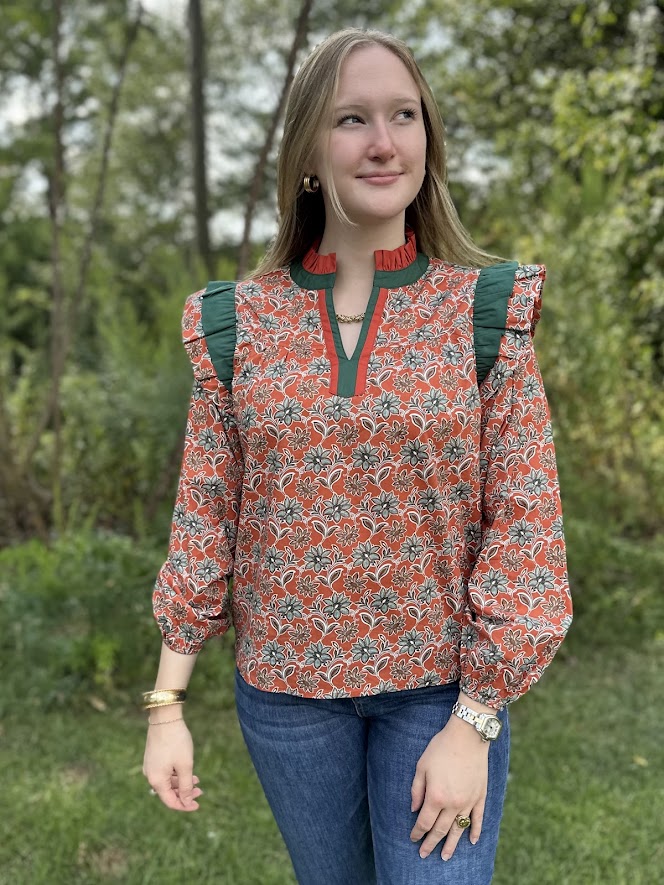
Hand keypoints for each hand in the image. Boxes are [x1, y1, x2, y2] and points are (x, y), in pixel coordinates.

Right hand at [143, 718, 202, 811]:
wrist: (165, 717)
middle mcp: (150, 775)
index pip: (170, 801)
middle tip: (201, 791)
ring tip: (197, 779)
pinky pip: (165, 772)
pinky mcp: (153, 757)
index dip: (185, 805)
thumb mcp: (185, 766)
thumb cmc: (176, 742)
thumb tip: (187, 802)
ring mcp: (150, 766)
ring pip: (167, 782)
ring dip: (181, 783)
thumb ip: (186, 786)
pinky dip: (176, 774)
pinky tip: (187, 771)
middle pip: (168, 792)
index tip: (198, 805)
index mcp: (156, 781)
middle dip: (185, 793)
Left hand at [409, 716, 488, 860]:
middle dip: (431, 843)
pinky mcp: (480, 796)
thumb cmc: (441, 748)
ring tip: (445, 857)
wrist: (467, 736)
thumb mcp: (422, 766)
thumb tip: (414, 809)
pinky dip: (475, 831)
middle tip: (424, 854)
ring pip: (459, 829)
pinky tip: (472, 841)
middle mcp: (452, 804)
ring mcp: (468, 802)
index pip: (425, 822)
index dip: (418, 832)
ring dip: (451, 844)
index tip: (413, 839)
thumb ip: (417, 790)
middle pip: (440, 830)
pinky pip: (478, 819)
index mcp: (436, 796)